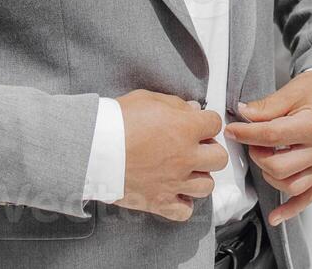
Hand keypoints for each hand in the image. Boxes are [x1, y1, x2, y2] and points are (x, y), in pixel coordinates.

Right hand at [117, 90, 228, 221]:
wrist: (92, 148)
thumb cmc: (116, 121)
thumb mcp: (147, 99)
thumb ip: (175, 104)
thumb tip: (192, 110)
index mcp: (185, 128)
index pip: (215, 123)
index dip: (207, 122)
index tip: (198, 124)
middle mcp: (185, 157)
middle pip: (219, 158)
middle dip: (209, 150)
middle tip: (194, 148)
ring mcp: (174, 182)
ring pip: (206, 186)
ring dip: (198, 177)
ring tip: (184, 171)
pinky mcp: (159, 202)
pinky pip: (184, 211)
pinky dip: (182, 204)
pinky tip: (174, 193)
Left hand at [224, 71, 311, 225]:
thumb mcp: (295, 89)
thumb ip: (268, 106)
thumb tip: (243, 114)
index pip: (272, 136)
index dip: (246, 134)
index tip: (232, 130)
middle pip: (279, 165)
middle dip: (257, 154)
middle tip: (251, 140)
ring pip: (291, 185)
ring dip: (269, 174)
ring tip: (264, 157)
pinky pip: (308, 197)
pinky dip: (291, 209)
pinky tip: (276, 216)